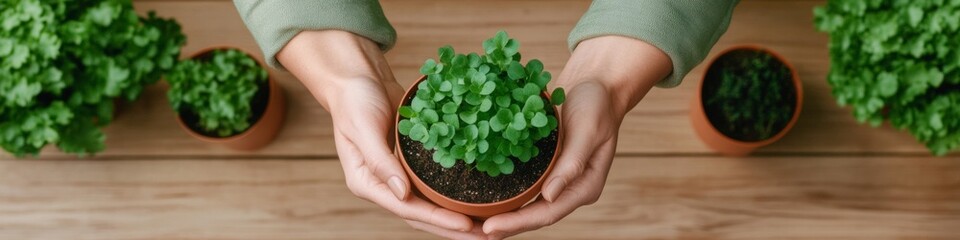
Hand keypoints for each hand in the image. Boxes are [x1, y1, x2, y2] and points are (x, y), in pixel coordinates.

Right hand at [277, 30, 483, 238]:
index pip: (407, 209)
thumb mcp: (363, 127)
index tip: (467, 224)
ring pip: (431, 204)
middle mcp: (384, 185)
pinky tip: (478, 197)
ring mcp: (399, 176)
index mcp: (366, 183)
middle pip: (422, 216)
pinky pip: (435, 183)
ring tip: (488, 227)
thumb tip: (402, 193)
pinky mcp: (412, 163)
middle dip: (453, 229)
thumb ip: (381, 161)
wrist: (357, 78)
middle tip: (487, 238)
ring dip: (457, 216)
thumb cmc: (354, 100)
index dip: (438, 219)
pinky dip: (455, 193)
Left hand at [482, 36, 672, 238]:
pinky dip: (504, 194)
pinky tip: (481, 198)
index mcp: (585, 187)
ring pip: (526, 205)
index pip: (548, 213)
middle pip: (534, 216)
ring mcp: (557, 180)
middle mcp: (569, 189)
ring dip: (501, 215)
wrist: (596, 85)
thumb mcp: (588, 131)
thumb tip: (549, 196)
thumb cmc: (597, 104)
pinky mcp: (545, 168)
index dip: (518, 222)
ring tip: (471, 225)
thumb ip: (571, 164)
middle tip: (471, 232)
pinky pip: (522, 187)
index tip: (489, 227)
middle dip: (504, 226)